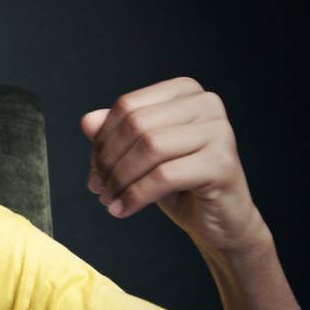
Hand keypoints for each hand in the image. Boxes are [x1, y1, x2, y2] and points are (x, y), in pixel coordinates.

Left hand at [80, 76, 268, 254]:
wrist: (219, 219)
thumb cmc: (179, 183)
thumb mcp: (141, 155)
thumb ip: (116, 133)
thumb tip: (87, 121)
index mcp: (185, 91)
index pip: (127, 106)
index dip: (102, 139)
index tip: (93, 168)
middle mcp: (206, 103)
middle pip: (136, 125)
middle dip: (108, 161)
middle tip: (97, 188)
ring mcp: (219, 131)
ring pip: (149, 148)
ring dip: (119, 180)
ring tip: (108, 200)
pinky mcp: (221, 163)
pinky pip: (164, 176)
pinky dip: (135, 196)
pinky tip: (122, 210)